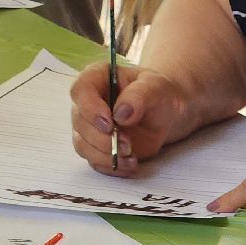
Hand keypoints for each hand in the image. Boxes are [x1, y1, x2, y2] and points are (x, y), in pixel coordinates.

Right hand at [69, 63, 197, 175]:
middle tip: (128, 145)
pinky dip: (111, 166)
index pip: (81, 91)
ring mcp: (89, 126)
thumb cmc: (158, 92)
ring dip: (106, 155)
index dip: (90, 109)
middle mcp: (87, 102)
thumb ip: (139, 95)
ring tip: (131, 156)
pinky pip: (94, 160)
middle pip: (79, 122)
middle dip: (102, 139)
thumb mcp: (156, 87)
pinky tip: (129, 164)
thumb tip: (120, 113)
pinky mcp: (96, 146)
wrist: (166, 112)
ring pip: (83, 145)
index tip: (109, 124)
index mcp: (97, 78)